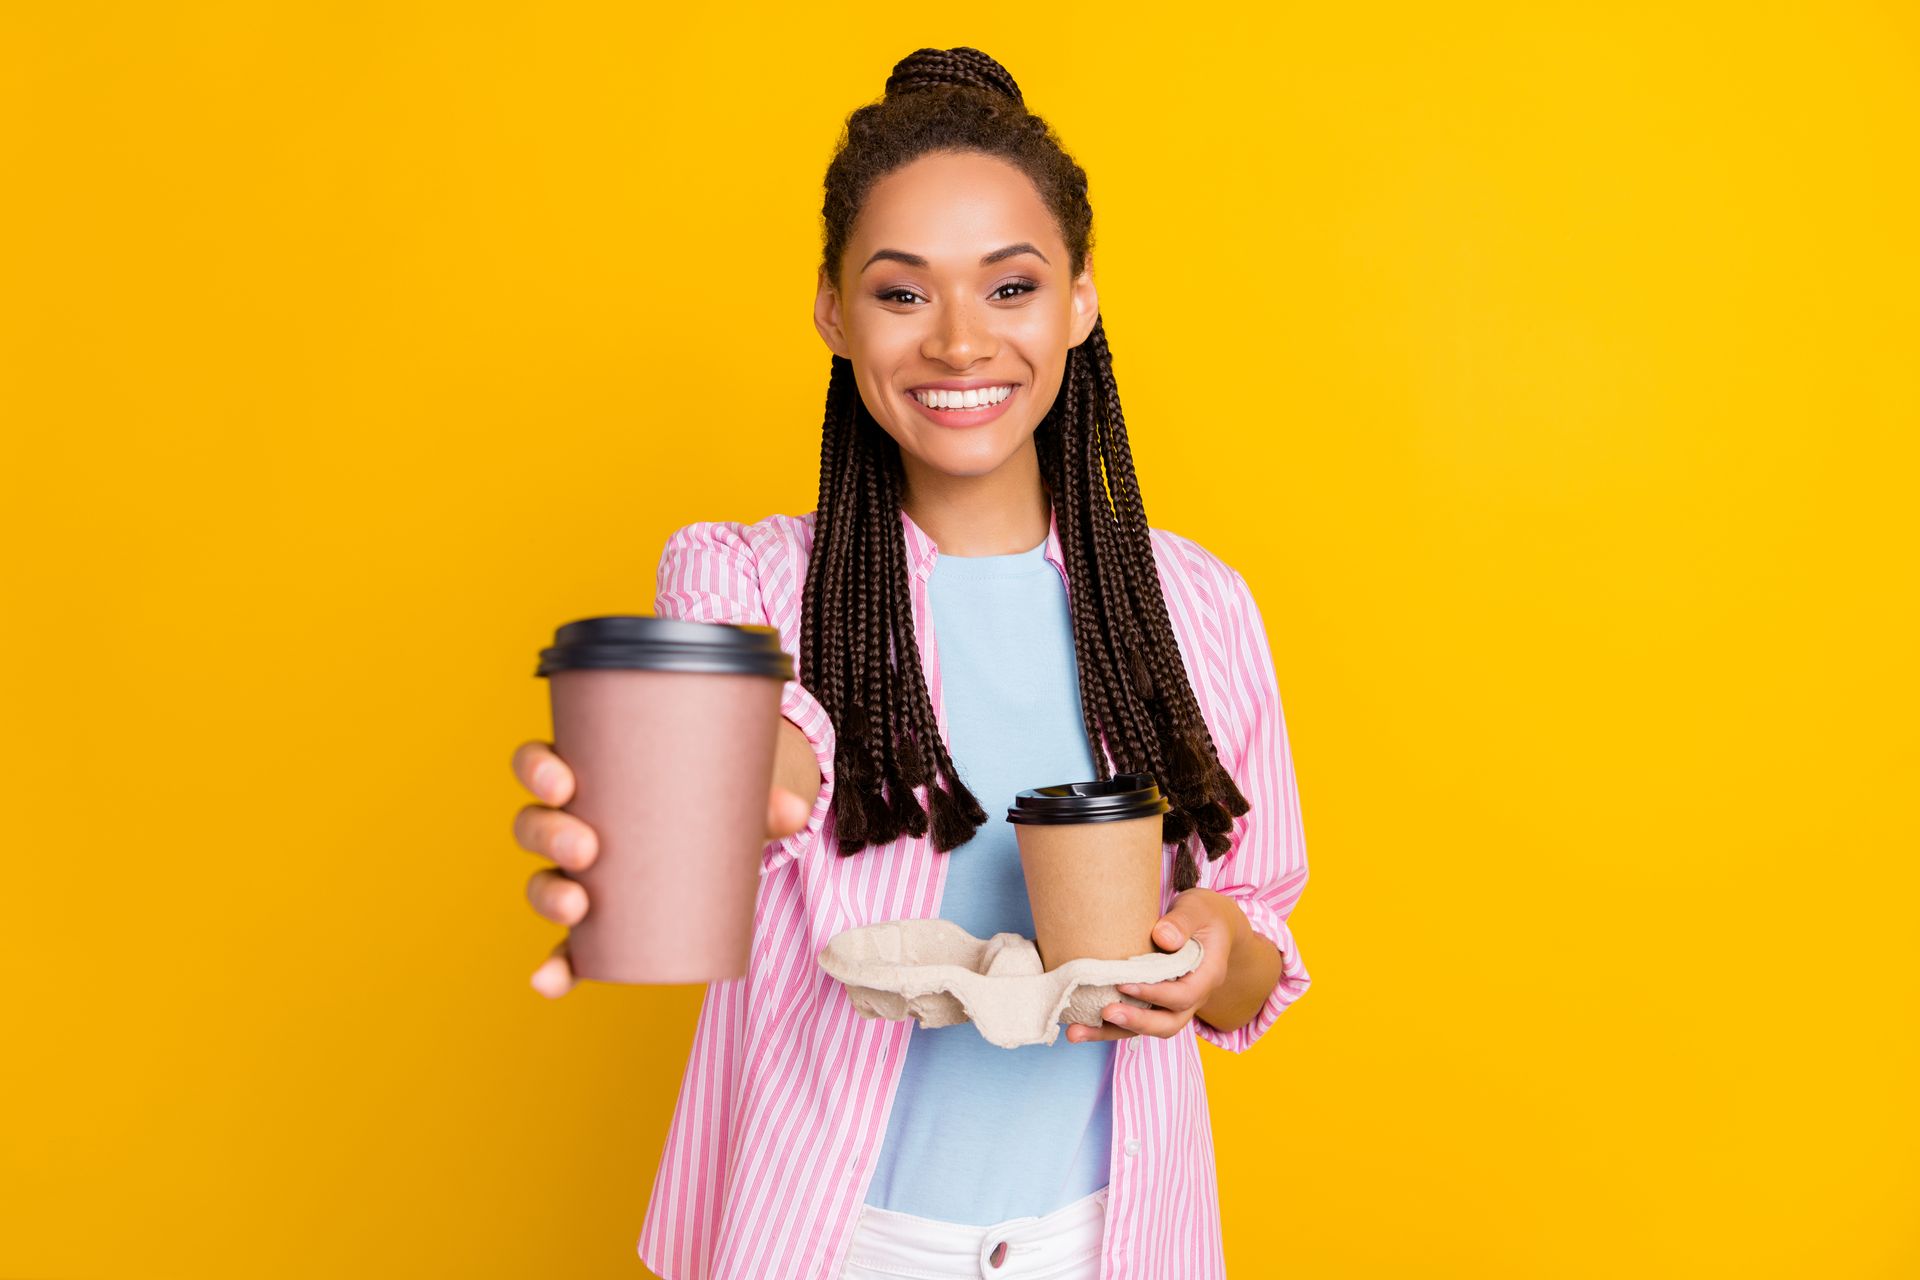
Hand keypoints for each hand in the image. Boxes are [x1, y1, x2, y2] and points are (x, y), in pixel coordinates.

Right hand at [511, 730, 814, 997]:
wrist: (717, 838)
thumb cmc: (708, 801)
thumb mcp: (730, 793)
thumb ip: (761, 800)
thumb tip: (796, 811)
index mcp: (590, 775)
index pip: (539, 763)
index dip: (536, 769)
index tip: (561, 781)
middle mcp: (571, 823)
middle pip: (533, 824)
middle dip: (549, 835)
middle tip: (587, 848)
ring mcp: (577, 876)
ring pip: (541, 881)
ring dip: (548, 896)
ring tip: (578, 905)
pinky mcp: (593, 925)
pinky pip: (563, 947)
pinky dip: (553, 967)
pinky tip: (547, 983)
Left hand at [1066, 888, 1234, 1042]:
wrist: (1211, 925)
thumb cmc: (1203, 914)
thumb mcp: (1197, 909)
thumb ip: (1182, 922)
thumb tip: (1162, 937)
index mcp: (1206, 976)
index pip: (1183, 995)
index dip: (1155, 994)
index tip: (1124, 984)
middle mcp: (1192, 997)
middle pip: (1167, 1023)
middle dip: (1136, 1022)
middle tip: (1105, 1013)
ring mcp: (1172, 1004)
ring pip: (1147, 1028)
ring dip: (1111, 1032)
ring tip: (1075, 1032)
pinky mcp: (1154, 1003)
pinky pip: (1134, 1020)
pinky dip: (1106, 1026)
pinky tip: (1078, 1024)